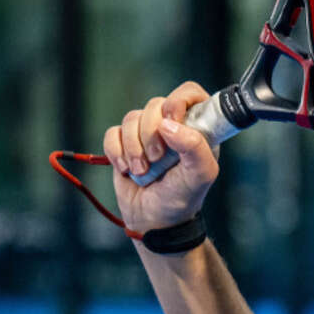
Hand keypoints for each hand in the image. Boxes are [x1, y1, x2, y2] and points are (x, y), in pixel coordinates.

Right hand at [103, 81, 219, 233]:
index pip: (189, 93)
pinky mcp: (124, 144)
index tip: (172, 121)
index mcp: (197, 128)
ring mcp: (147, 134)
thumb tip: (167, 124)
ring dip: (134, 147)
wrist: (154, 220)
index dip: (179, 101)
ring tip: (142, 171)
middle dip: (152, 133)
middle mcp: (173, 126)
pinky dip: (116, 151)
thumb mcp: (201, 175)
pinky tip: (126, 169)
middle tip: (158, 158)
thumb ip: (195, 146)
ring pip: (132, 118)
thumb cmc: (183, 198)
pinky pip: (112, 132)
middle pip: (156, 104)